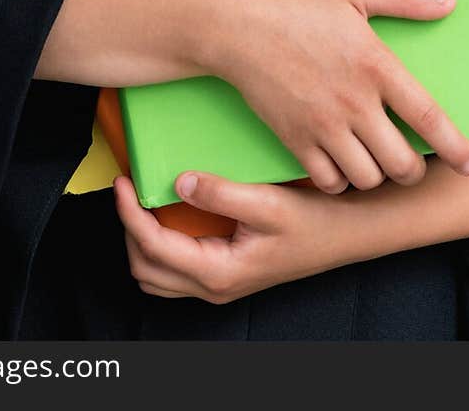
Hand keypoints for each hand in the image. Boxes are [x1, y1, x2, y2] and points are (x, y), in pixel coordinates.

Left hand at [114, 170, 364, 303]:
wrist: (346, 233)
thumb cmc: (313, 221)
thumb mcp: (268, 202)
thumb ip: (221, 193)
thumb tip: (180, 182)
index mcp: (219, 272)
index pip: (153, 247)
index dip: (129, 214)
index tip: (122, 182)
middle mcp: (214, 286)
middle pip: (145, 267)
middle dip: (129, 229)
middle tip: (129, 188)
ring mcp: (218, 284)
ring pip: (156, 274)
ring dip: (142, 240)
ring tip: (144, 200)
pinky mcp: (225, 273)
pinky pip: (175, 269)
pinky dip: (161, 244)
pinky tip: (171, 212)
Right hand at [202, 0, 468, 192]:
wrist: (234, 24)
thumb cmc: (293, 1)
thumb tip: (448, 3)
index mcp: (375, 65)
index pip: (428, 117)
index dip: (455, 147)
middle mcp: (354, 103)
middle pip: (401, 163)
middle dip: (414, 170)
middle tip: (412, 161)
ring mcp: (323, 126)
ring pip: (367, 178)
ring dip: (378, 175)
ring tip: (377, 161)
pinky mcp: (294, 140)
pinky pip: (329, 181)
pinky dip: (341, 181)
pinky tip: (342, 163)